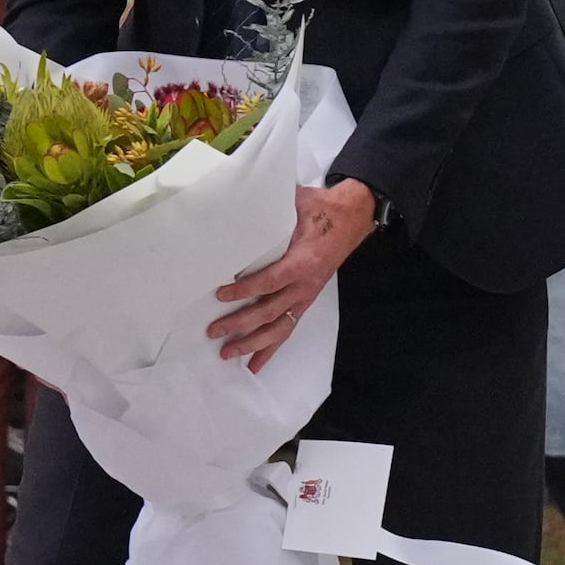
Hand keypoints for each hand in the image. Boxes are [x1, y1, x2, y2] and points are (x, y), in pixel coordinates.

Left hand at [210, 179, 377, 366]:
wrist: (351, 217)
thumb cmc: (319, 209)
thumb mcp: (296, 202)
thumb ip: (270, 207)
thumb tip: (237, 198)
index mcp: (302, 262)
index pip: (270, 281)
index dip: (245, 290)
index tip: (220, 294)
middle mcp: (305, 286)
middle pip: (270, 312)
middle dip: (241, 324)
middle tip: (213, 331)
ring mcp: (305, 297)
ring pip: (278, 329)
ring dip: (252, 343)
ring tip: (226, 353)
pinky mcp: (304, 303)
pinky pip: (287, 331)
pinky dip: (271, 350)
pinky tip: (254, 366)